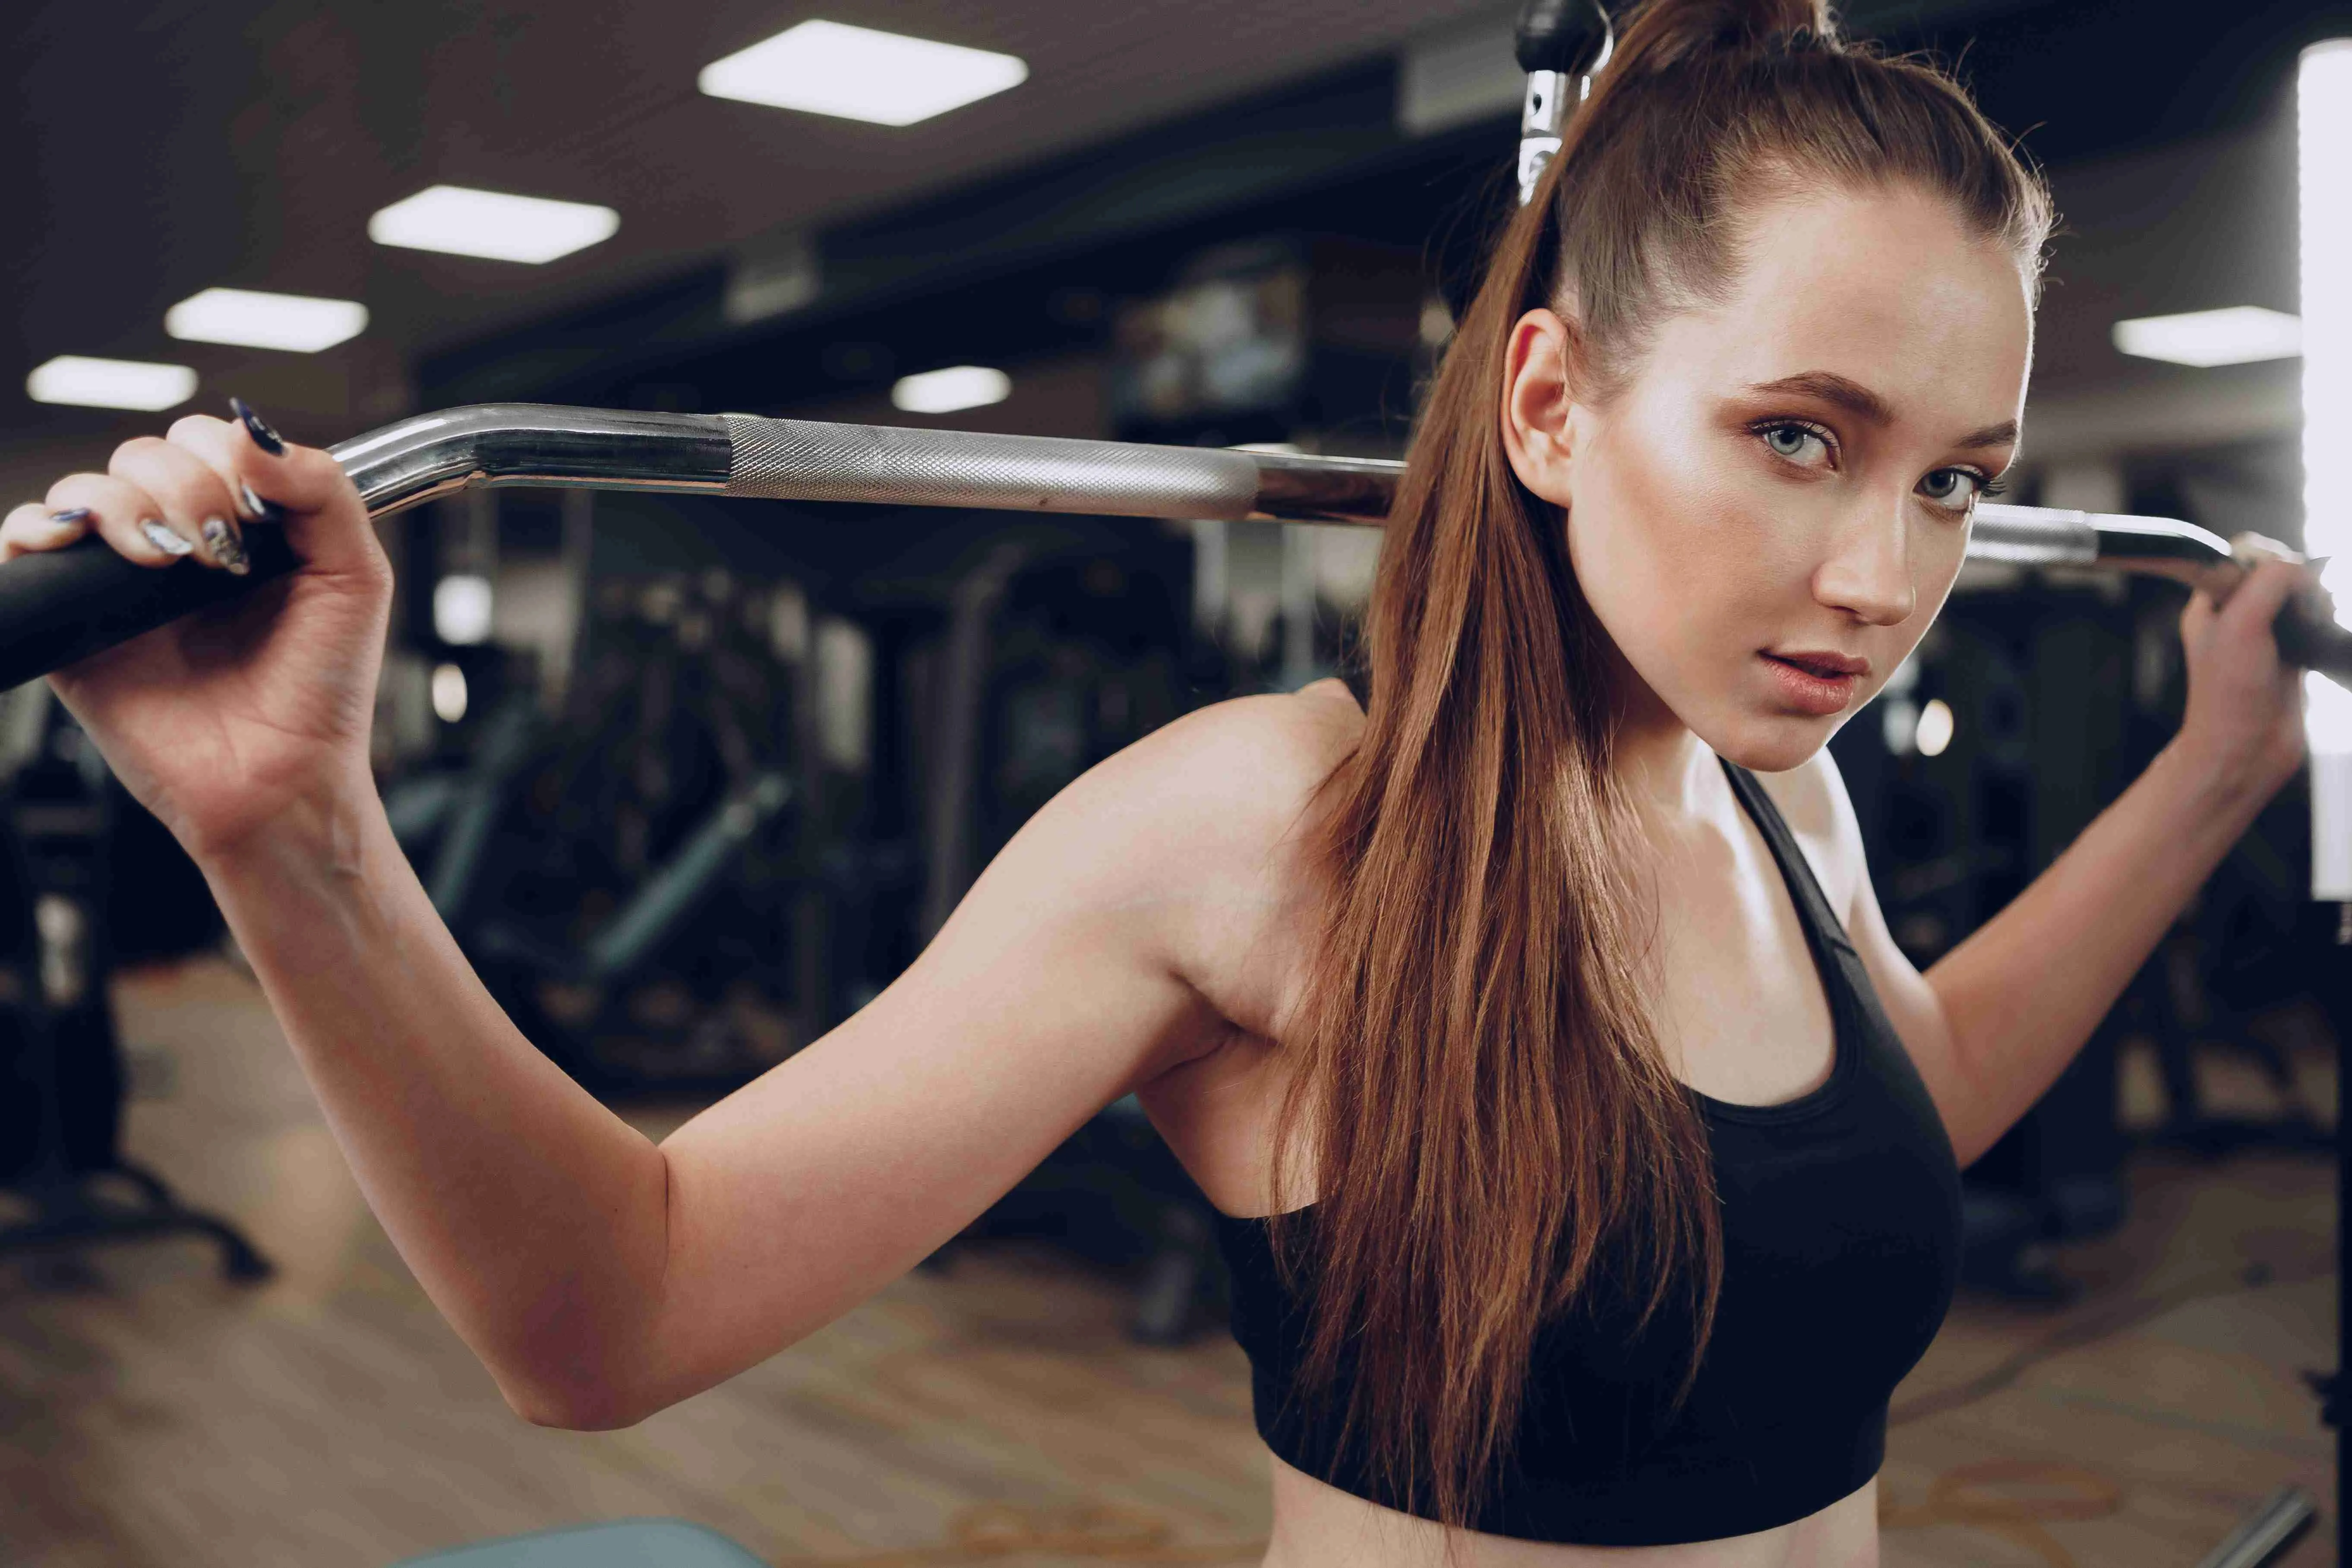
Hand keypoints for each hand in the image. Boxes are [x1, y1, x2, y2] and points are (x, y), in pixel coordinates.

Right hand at [0, 403, 391, 862]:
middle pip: (142, 455)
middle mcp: (178, 544)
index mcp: (243, 525)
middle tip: (217, 554)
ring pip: (84, 490)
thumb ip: (323, 490)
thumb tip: (253, 430)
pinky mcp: (73, 624)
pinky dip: (33, 528)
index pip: (207, 441)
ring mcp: (121, 582)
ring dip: (120, 505)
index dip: (226, 459)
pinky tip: (71, 541)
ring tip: (164, 560)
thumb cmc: (321, 688)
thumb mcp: (354, 575)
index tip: (257, 519)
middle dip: (181, 487)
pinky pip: (18, 546)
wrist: (282, 778)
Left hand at [2174, 540, 2314, 802]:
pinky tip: (2322, 631)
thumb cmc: (2228, 696)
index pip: (2242, 554)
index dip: (2268, 557)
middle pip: (2276, 571)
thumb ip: (2269, 584)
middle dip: (2298, 578)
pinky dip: (2323, 620)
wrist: (2245, 750)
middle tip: (2304, 602)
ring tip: (2315, 618)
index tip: (2281, 576)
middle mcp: (2234, 616)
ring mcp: (2263, 635)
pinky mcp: (2289, 654)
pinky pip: (2312, 621)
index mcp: (2209, 603)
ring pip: (2298, 595)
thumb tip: (2301, 571)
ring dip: (2315, 599)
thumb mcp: (2242, 625)